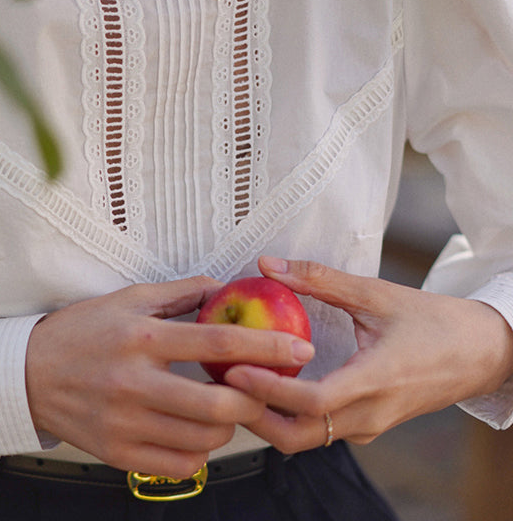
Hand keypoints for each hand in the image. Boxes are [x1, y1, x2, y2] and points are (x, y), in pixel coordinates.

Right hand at [25, 276, 314, 477]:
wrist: (27, 374)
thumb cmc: (82, 330)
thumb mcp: (127, 298)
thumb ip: (179, 293)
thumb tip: (223, 287)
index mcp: (142, 337)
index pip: (218, 341)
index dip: (267, 345)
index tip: (300, 348)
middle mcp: (135, 382)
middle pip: (220, 406)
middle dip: (255, 400)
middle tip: (262, 389)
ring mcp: (126, 423)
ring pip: (204, 441)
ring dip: (227, 427)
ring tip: (223, 408)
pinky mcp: (118, 454)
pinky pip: (179, 466)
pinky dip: (199, 452)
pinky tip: (194, 432)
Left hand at [224, 257, 512, 453]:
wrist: (482, 353)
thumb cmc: (433, 322)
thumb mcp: (375, 294)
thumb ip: (320, 279)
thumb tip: (269, 264)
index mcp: (375, 381)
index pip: (311, 403)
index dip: (267, 390)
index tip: (233, 370)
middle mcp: (369, 414)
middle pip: (298, 435)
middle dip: (254, 415)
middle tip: (220, 383)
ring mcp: (369, 425)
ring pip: (306, 438)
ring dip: (267, 417)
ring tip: (235, 383)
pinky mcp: (367, 425)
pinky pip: (320, 430)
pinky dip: (287, 415)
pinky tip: (267, 385)